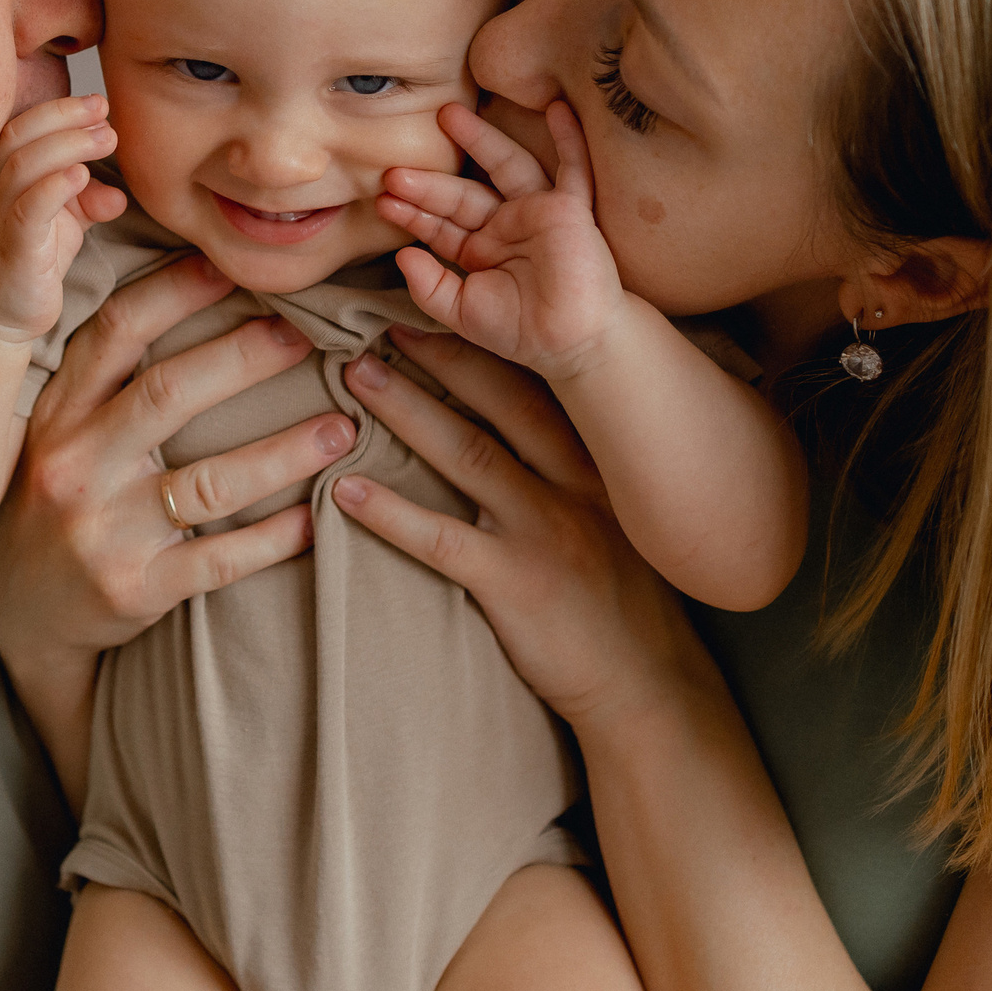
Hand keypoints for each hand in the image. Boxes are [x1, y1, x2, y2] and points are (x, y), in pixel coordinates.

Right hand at [0, 95, 126, 341]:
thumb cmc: (26, 262)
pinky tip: (82, 177)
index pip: (24, 126)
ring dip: (67, 145)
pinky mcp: (13, 251)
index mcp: (5, 177)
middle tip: (104, 109)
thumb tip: (119, 193)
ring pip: (22, 166)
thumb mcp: (64, 225)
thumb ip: (88, 201)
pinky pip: (27, 211)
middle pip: (19, 135)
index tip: (99, 104)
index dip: (60, 109)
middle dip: (64, 115)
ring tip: (105, 138)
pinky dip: (54, 188)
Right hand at [0, 253, 353, 800]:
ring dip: (285, 452)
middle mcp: (74, 464)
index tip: (234, 265)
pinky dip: (276, 537)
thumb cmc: (63, 499)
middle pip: (168, 394)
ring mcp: (103, 530)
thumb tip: (197, 288)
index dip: (175, 291)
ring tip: (344, 428)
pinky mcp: (134, 589)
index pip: (115, 333)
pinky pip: (220, 558)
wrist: (23, 614)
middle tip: (310, 334)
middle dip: (246, 357)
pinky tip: (318, 517)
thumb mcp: (61, 430)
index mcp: (59, 412)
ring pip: (208, 481)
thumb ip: (111, 376)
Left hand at [331, 328, 709, 731]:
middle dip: (439, 356)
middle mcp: (577, 480)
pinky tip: (344, 492)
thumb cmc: (622, 594)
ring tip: (356, 379)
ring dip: (406, 412)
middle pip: (499, 399)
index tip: (439, 308)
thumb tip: (517, 411)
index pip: (538, 381)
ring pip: (467, 454)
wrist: (647, 682)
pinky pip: (443, 539)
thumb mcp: (614, 511)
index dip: (485, 341)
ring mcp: (547, 530)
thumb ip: (573, 462)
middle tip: (381, 324)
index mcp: (597, 457)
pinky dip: (390, 513)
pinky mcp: (518, 583)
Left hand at [377, 101, 624, 381]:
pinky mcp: (571, 210)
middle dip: (430, 182)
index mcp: (480, 250)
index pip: (441, 224)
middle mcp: (506, 225)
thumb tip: (402, 257)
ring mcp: (538, 212)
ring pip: (507, 166)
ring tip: (449, 113)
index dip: (413, 212)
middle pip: (464, 194)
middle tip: (395, 168)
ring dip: (481, 139)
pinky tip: (558, 108)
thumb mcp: (462, 312)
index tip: (383, 200)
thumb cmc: (520, 332)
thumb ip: (429, 287)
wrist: (571, 343)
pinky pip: (573, 169)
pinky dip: (569, 140)